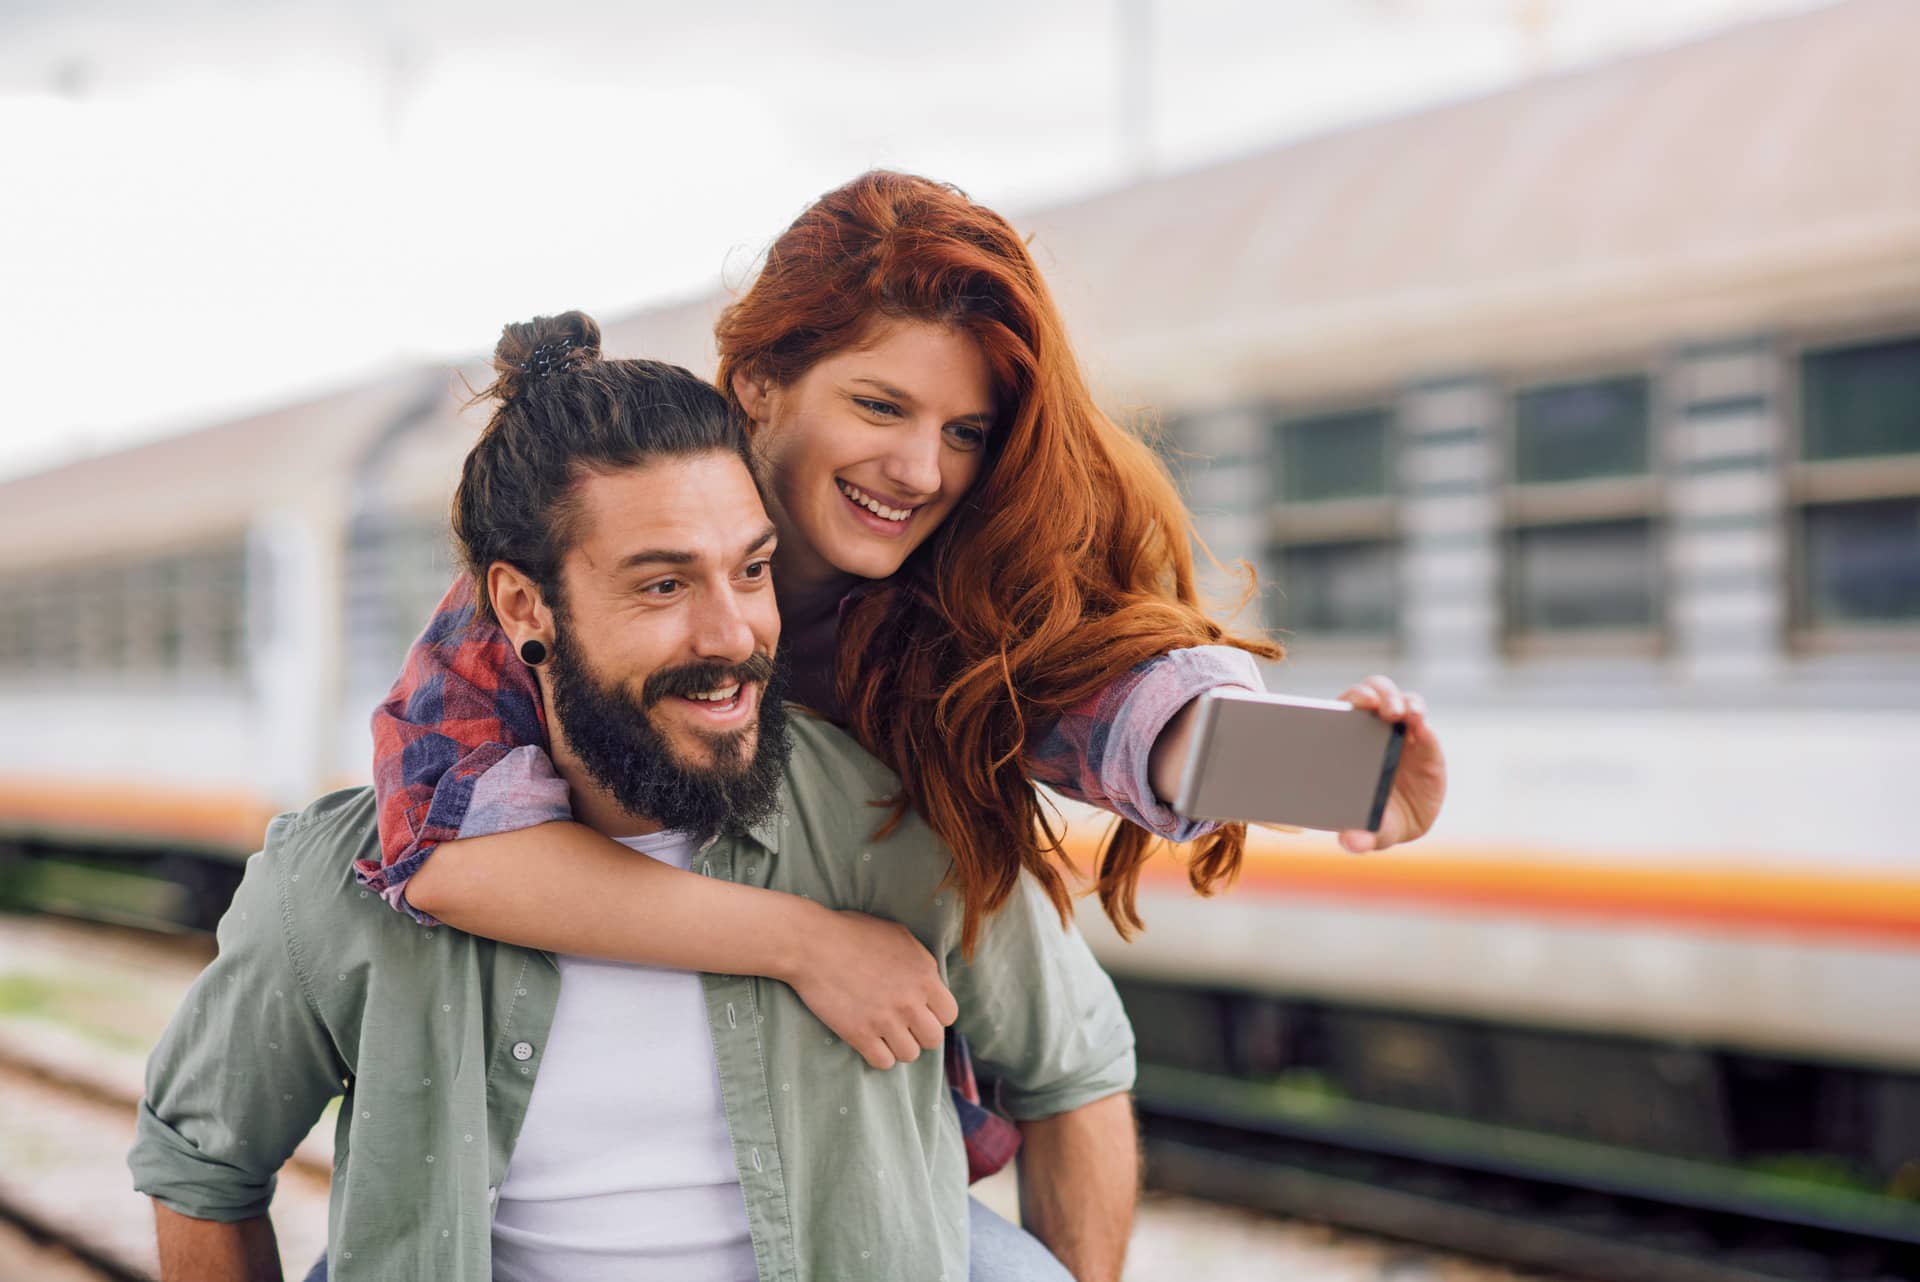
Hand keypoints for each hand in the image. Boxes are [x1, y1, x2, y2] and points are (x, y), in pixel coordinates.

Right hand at [782, 907, 957, 1069]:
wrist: (812, 943)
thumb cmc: (853, 933)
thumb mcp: (899, 937)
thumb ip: (921, 962)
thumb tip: (932, 982)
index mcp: (924, 975)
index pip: (949, 1014)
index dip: (935, 1015)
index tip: (919, 1011)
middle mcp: (910, 1001)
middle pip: (933, 1039)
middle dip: (919, 1033)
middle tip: (901, 1024)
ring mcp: (885, 1020)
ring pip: (909, 1055)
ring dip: (898, 1046)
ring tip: (884, 1033)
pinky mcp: (860, 1034)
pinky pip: (883, 1062)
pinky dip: (877, 1055)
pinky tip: (868, 1040)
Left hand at [1336, 674, 1446, 853]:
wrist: (1402, 824)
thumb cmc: (1373, 820)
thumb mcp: (1367, 832)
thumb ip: (1359, 840)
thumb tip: (1351, 843)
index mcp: (1345, 741)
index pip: (1345, 707)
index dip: (1351, 700)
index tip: (1358, 703)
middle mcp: (1372, 729)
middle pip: (1372, 694)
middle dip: (1377, 693)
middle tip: (1384, 708)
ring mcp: (1400, 732)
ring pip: (1402, 702)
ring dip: (1405, 702)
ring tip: (1409, 715)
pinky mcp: (1425, 741)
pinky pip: (1424, 723)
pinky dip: (1423, 722)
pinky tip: (1422, 730)